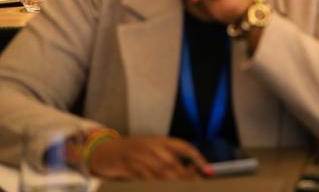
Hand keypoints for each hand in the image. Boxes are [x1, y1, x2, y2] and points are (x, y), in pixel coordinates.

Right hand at [88, 136, 206, 180]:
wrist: (104, 152)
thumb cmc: (132, 152)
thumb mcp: (152, 150)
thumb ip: (169, 158)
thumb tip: (192, 169)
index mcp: (159, 140)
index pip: (183, 146)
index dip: (196, 157)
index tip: (206, 169)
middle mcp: (150, 146)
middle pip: (173, 163)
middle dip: (185, 177)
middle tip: (195, 186)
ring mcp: (138, 156)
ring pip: (160, 172)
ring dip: (173, 183)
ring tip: (183, 188)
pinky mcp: (127, 167)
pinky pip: (144, 178)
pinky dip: (154, 185)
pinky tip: (161, 188)